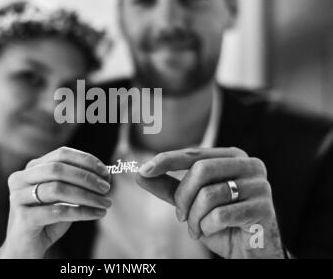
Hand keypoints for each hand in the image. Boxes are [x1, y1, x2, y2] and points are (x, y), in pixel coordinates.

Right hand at [0, 147, 111, 258]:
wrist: (26, 248)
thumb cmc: (47, 219)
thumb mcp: (63, 196)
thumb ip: (77, 182)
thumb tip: (106, 175)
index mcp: (32, 168)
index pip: (61, 154)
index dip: (86, 160)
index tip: (105, 172)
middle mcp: (20, 179)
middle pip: (58, 169)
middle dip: (86, 177)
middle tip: (106, 188)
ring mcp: (18, 198)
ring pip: (58, 189)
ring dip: (87, 195)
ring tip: (105, 203)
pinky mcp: (23, 218)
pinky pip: (58, 211)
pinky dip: (82, 212)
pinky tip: (97, 214)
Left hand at [136, 147, 283, 258]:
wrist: (250, 252)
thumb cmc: (221, 223)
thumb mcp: (191, 202)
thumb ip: (168, 187)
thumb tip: (140, 174)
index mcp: (232, 157)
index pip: (193, 153)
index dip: (166, 160)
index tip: (143, 170)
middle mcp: (249, 165)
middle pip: (201, 170)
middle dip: (183, 197)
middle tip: (180, 217)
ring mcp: (260, 185)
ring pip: (209, 194)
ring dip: (194, 218)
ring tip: (196, 229)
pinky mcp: (264, 208)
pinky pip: (221, 215)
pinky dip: (207, 228)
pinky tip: (210, 232)